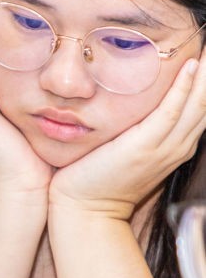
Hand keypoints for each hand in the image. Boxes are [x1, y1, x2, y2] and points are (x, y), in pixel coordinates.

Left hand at [51, 58, 205, 222]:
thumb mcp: (128, 148)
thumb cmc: (99, 179)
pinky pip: (170, 112)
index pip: (202, 106)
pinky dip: (183, 89)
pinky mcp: (144, 147)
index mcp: (175, 145)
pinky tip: (191, 66)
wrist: (84, 210)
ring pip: (197, 104)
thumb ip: (140, 128)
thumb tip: (137, 100)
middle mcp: (177, 145)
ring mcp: (164, 147)